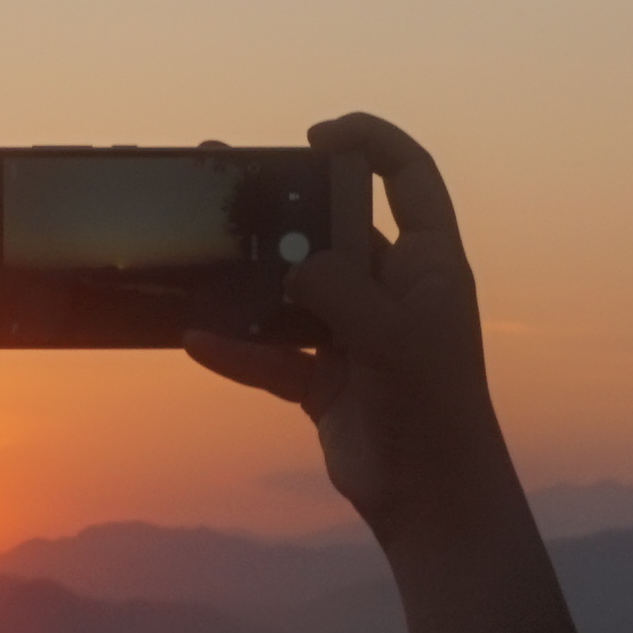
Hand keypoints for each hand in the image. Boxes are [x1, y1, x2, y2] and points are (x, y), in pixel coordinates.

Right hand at [186, 114, 529, 552]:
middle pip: (335, 228)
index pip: (408, 178)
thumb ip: (342, 287)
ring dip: (252, 276)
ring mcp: (356, 334)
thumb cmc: (435, 409)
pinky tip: (197, 338)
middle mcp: (392, 290)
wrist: (432, 498)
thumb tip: (296, 264)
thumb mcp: (393, 336)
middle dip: (287, 204)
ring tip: (203, 247)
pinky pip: (271, 353)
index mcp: (429, 264)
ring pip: (294, 289)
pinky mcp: (325, 380)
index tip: (318, 135)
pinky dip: (237, 348)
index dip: (371, 142)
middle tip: (232, 179)